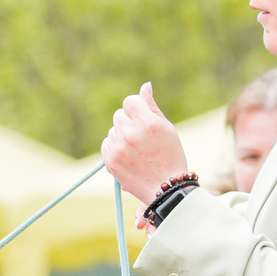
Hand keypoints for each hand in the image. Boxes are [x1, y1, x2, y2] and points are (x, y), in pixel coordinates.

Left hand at [101, 83, 192, 204]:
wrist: (166, 189)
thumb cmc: (170, 156)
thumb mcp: (166, 129)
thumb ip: (152, 107)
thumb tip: (145, 86)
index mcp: (148, 122)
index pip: (130, 101)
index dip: (136, 109)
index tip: (142, 119)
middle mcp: (132, 133)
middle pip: (119, 115)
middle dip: (128, 123)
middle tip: (141, 138)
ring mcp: (119, 147)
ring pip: (113, 131)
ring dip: (121, 137)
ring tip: (137, 151)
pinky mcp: (111, 160)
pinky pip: (106, 144)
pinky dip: (114, 148)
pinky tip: (128, 157)